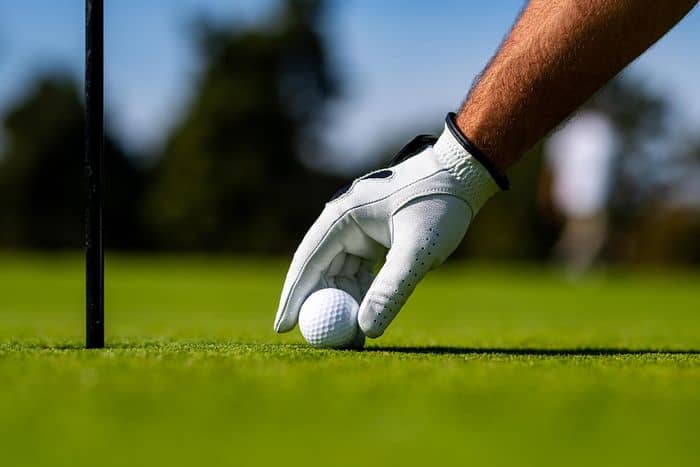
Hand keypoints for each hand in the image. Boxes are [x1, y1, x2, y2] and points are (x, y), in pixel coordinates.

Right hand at [274, 113, 504, 337]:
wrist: (462, 175)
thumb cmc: (440, 205)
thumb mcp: (417, 249)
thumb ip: (391, 289)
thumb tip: (365, 329)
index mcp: (342, 216)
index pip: (307, 262)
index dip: (294, 297)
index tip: (283, 328)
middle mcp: (343, 221)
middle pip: (319, 270)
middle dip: (319, 305)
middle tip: (321, 340)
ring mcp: (357, 229)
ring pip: (338, 274)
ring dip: (342, 303)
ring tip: (349, 338)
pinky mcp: (372, 236)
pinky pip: (357, 271)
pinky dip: (360, 294)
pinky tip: (366, 318)